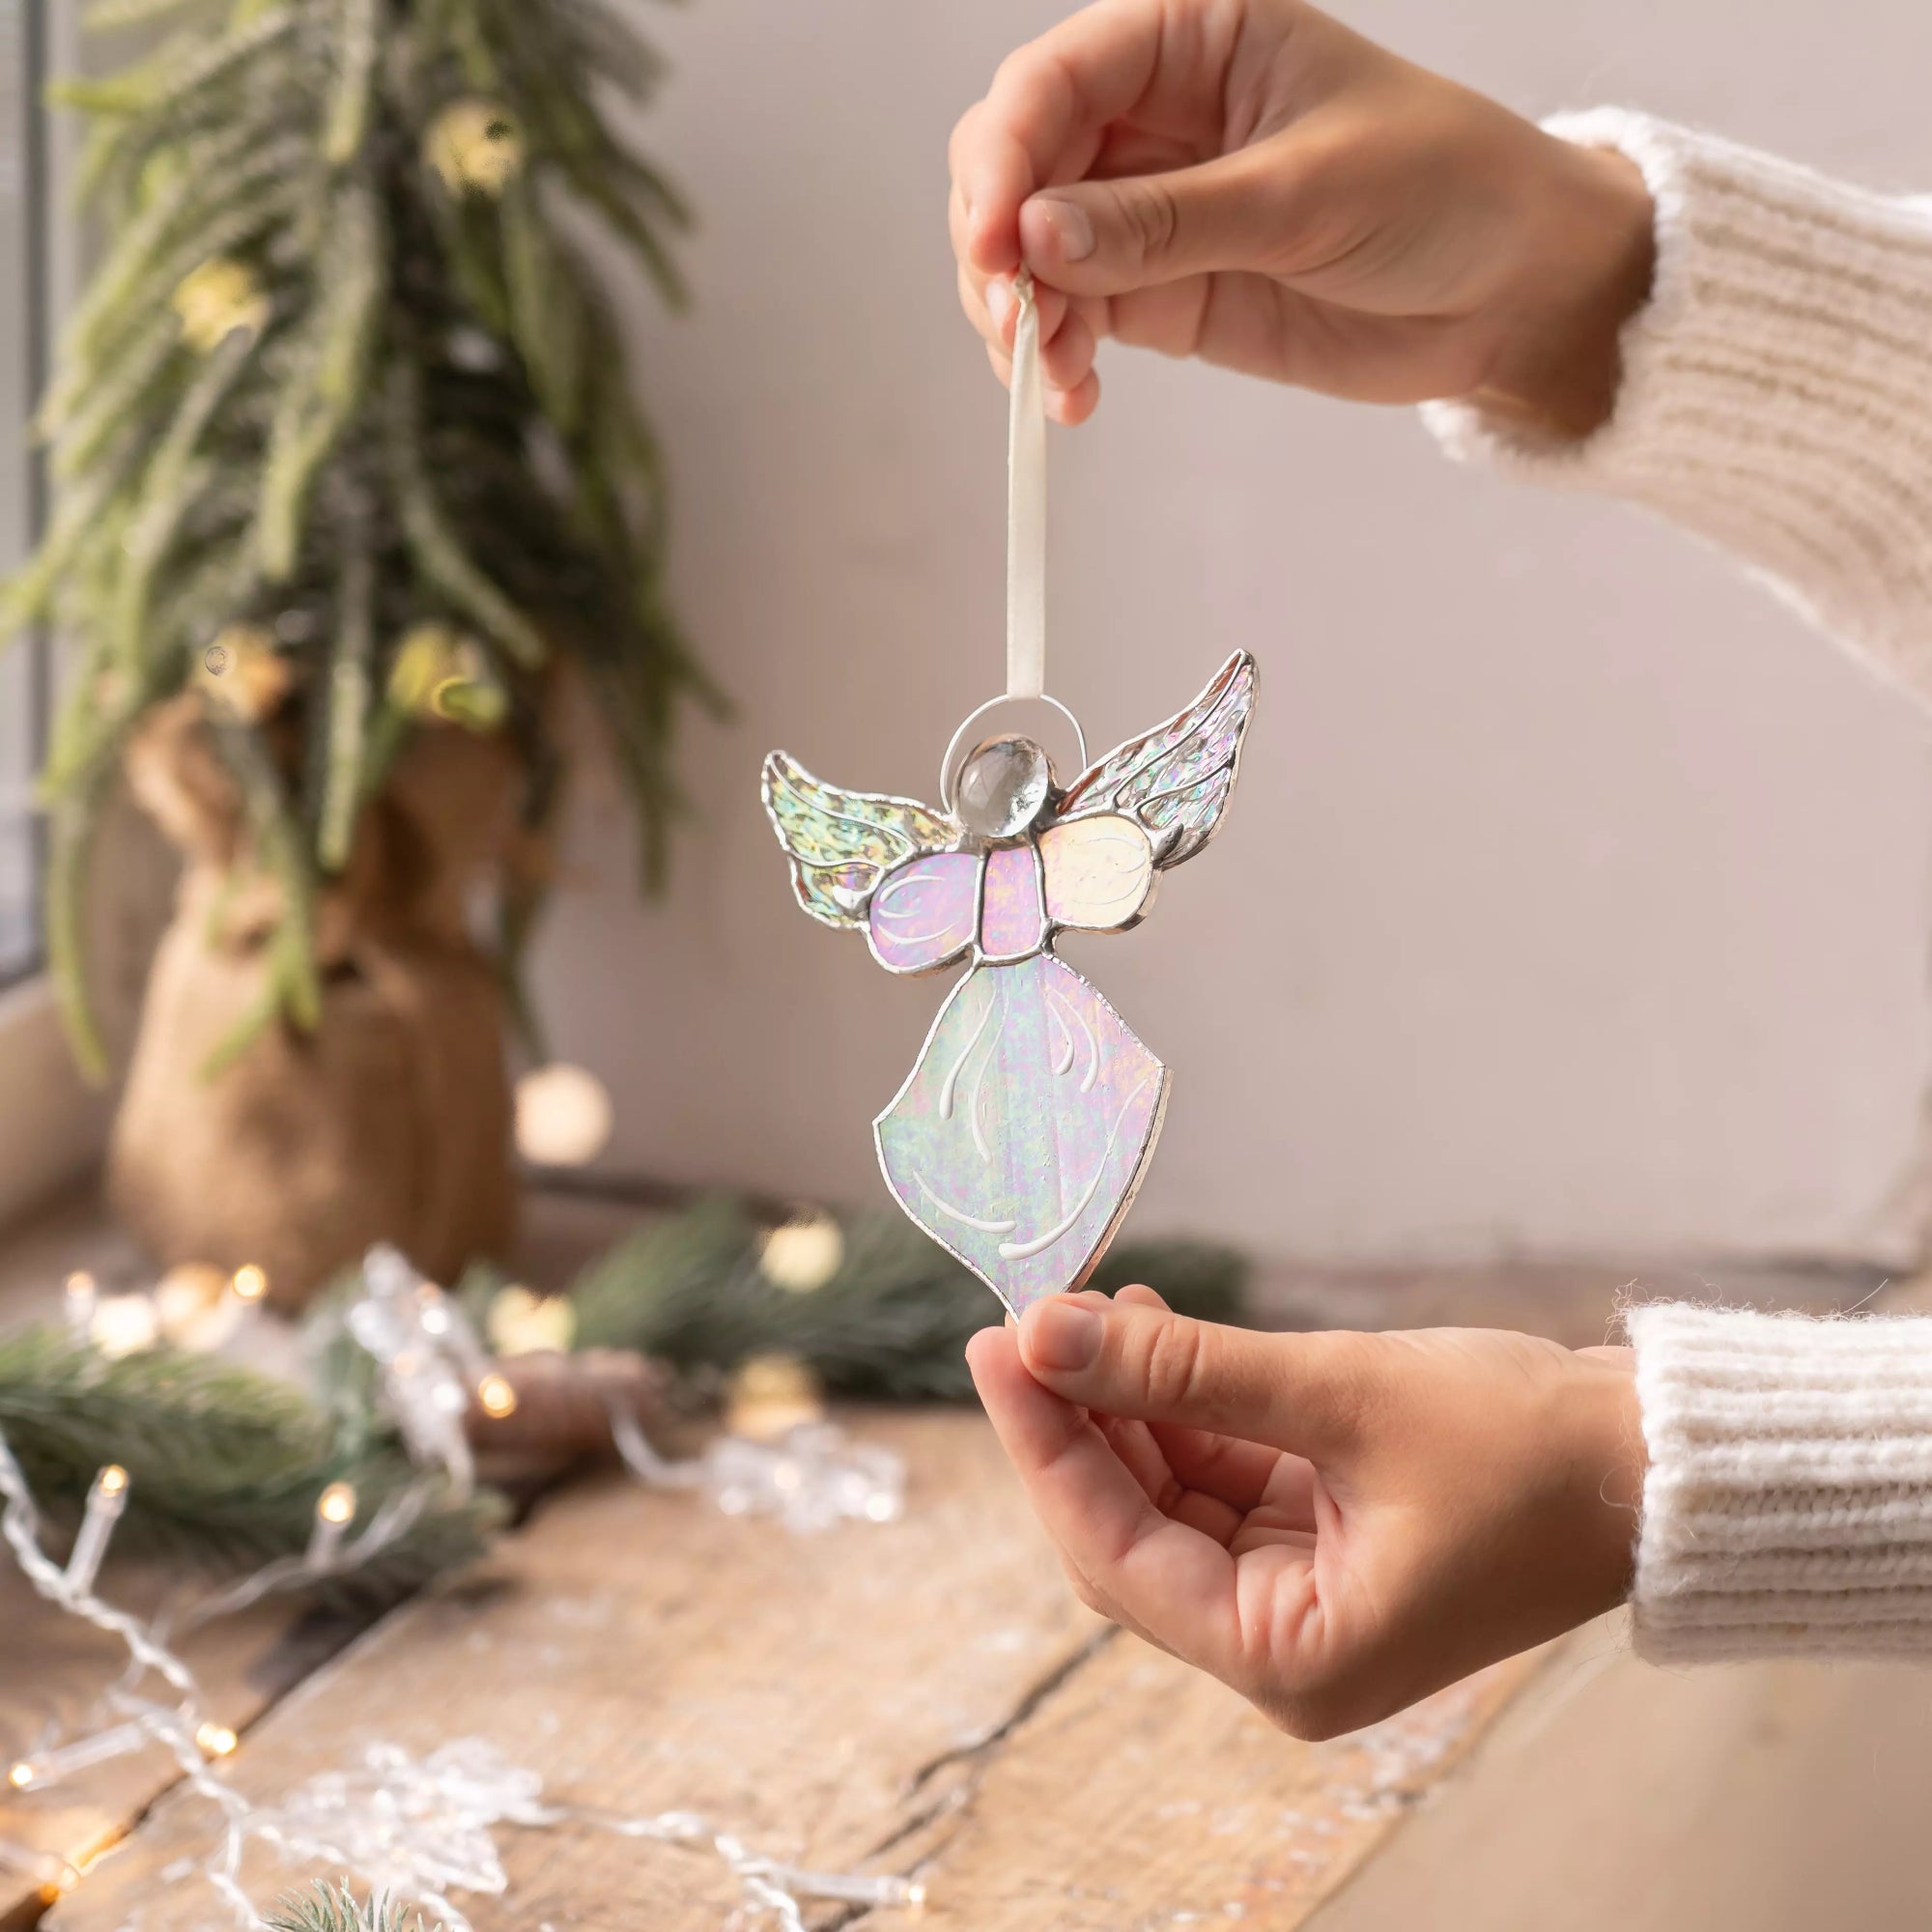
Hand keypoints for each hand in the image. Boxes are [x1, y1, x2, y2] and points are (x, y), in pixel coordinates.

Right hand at [949, 0, 1654, 434]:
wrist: (1510, 290)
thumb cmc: (1444, 190)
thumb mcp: (1305, 194)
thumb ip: (1166, 221)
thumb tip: (1036, 241)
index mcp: (1190, 40)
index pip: (1055, 81)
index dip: (1005, 159)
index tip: (995, 245)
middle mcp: (1153, 119)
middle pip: (1018, 166)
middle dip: (995, 246)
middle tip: (1014, 322)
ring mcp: (1148, 211)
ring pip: (1031, 254)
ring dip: (1021, 317)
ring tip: (1051, 377)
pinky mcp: (1160, 294)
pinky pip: (1075, 318)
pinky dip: (1056, 360)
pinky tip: (1070, 397)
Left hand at [967, 1285, 1641, 1738]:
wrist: (1655, 1461)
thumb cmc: (1528, 1449)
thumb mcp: (1336, 1395)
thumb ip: (1181, 1369)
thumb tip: (1048, 1332)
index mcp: (1291, 1659)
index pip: (1113, 1551)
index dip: (1043, 1444)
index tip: (995, 1345)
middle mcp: (1286, 1646)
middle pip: (1129, 1530)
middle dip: (1077, 1421)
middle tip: (1025, 1317)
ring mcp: (1304, 1596)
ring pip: (1167, 1498)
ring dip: (1126, 1406)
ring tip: (1091, 1307)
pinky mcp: (1322, 1543)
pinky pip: (1218, 1478)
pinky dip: (1182, 1411)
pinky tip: (1150, 1332)